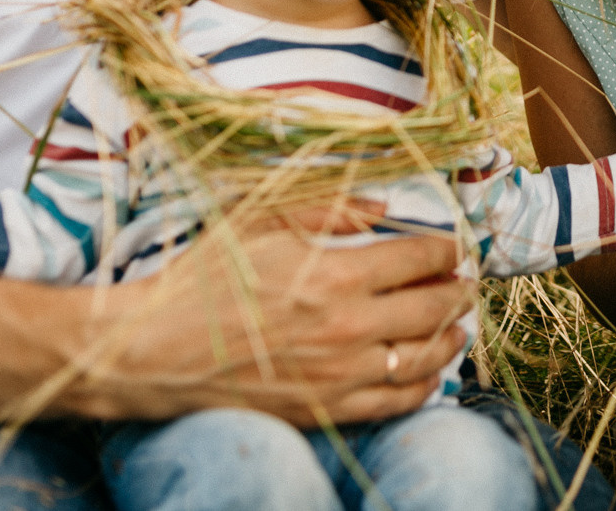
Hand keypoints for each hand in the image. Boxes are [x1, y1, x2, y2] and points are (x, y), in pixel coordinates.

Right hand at [77, 228, 476, 424]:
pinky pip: (396, 403)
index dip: (447, 249)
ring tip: (456, 326)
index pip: (422, 258)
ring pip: (425, 358)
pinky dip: (423, 387)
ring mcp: (340, 374)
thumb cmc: (203, 276)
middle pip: (434, 307)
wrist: (151, 349)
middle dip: (458, 291)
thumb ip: (329, 208)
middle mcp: (349, 327)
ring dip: (451, 338)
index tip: (454, 246)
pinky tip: (428, 373)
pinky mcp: (326, 410)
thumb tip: (384, 205)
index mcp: (337, 273)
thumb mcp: (261, 220)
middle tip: (464, 283)